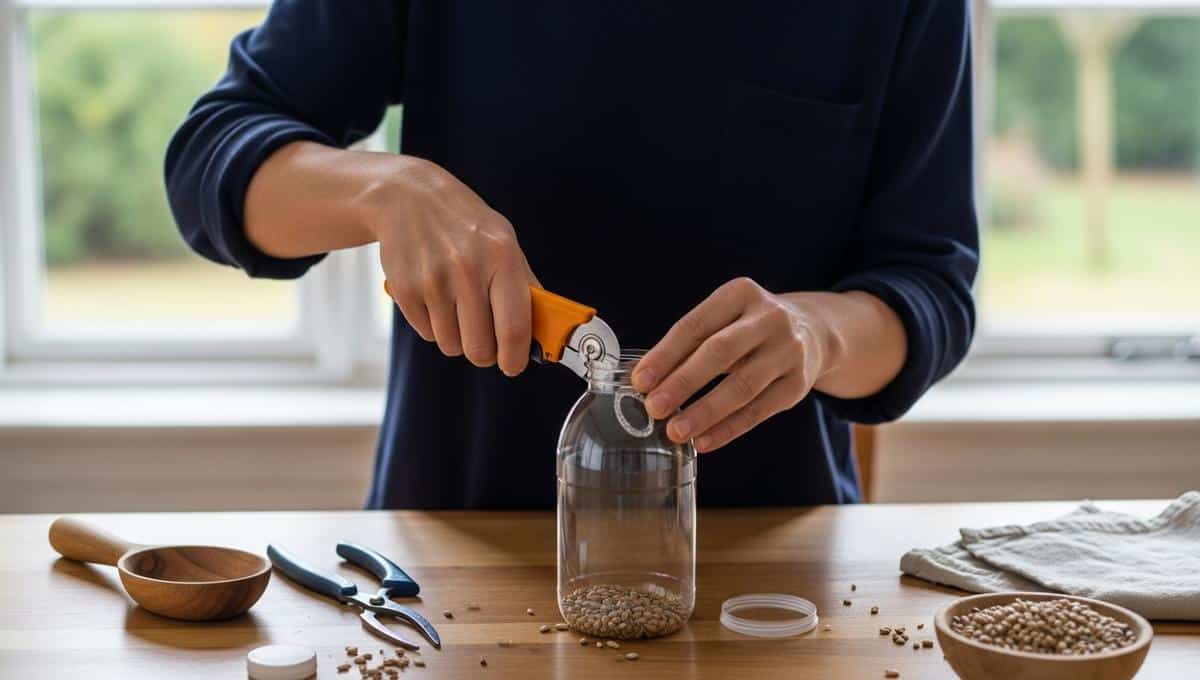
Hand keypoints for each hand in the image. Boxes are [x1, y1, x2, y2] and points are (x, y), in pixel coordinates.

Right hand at [366, 156, 538, 375]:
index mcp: (501, 257)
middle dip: (484, 352)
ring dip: (457, 337)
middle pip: (480, 348)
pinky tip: (434, 297)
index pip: (514, 327)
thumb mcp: (504, 241)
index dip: (515, 357)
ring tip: (456, 307)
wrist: (408, 198)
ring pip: (452, 345)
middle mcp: (467, 269)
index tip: (513, 365)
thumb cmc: (465, 225)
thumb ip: (525, 285)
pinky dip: (434, 325)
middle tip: (484, 339)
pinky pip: (427, 334)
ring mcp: (433, 281)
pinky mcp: (405, 290)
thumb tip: (544, 331)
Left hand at [631, 278, 833, 452]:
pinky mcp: (798, 383)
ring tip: (676, 431)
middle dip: (682, 383)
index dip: (665, 355)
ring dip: (704, 412)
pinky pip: (759, 411)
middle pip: (719, 353)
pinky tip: (705, 440)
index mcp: (741, 293)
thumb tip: (647, 381)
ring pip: (741, 386)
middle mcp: (769, 318)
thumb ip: (690, 344)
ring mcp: (789, 351)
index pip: (695, 325)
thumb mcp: (725, 319)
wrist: (811, 332)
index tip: (640, 381)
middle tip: (654, 408)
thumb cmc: (750, 328)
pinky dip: (728, 428)